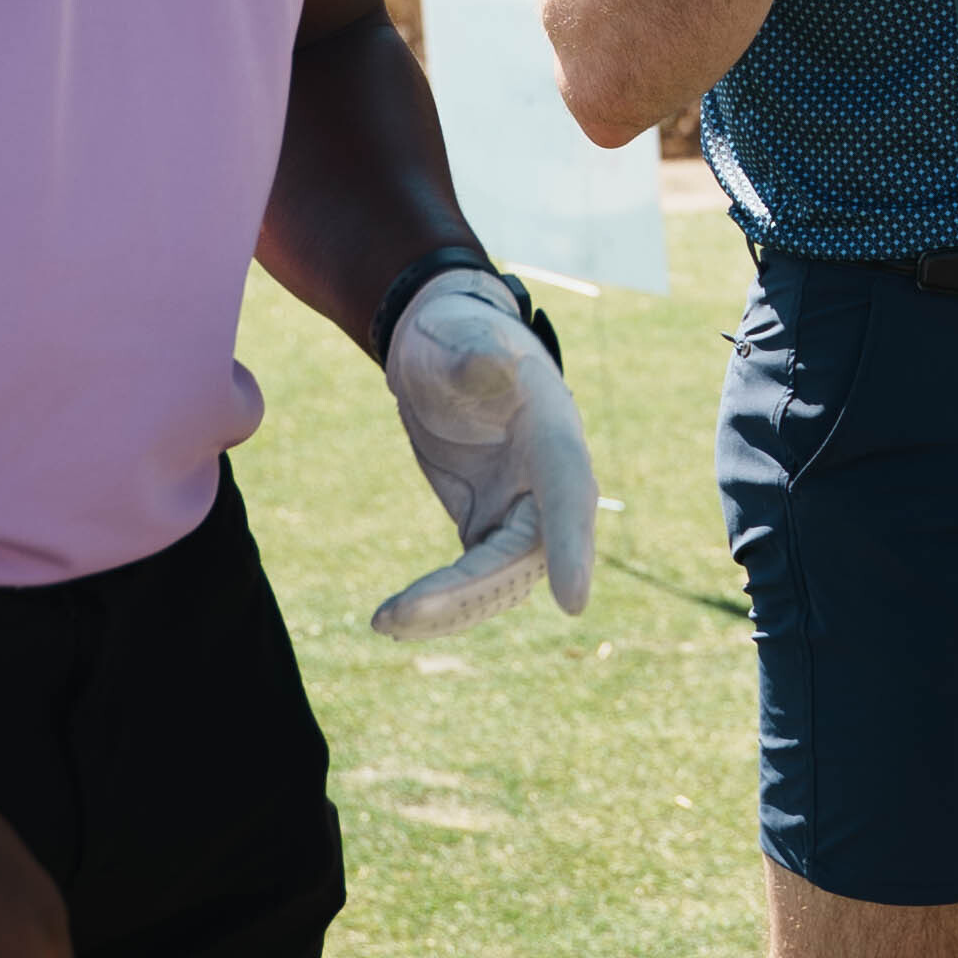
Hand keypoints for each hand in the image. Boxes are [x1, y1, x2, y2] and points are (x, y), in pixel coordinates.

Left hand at [375, 272, 597, 636]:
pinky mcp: (490, 528)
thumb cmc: (456, 336)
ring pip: (500, 581)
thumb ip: (476, 355)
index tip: (572, 604)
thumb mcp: (459, 338)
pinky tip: (391, 619)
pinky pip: (474, 582)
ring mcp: (521, 511)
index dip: (572, 546)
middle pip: (525, 555)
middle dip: (470, 592)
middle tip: (402, 614)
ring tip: (385, 621)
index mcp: (552, 434)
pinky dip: (439, 605)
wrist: (445, 351)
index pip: (570, 493)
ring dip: (449, 609)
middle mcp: (548, 483)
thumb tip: (491, 365)